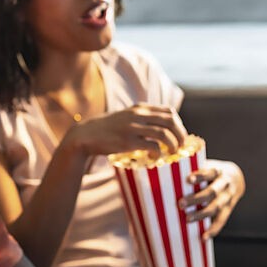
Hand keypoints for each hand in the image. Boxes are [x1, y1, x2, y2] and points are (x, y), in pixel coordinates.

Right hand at [67, 104, 187, 159]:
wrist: (86, 135)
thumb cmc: (108, 129)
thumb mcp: (126, 117)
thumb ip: (142, 118)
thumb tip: (162, 127)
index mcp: (140, 108)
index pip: (169, 112)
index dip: (179, 125)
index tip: (178, 136)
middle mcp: (138, 115)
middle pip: (171, 121)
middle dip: (180, 135)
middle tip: (180, 147)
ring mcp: (133, 127)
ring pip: (164, 134)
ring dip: (172, 145)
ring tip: (171, 153)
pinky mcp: (128, 141)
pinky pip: (152, 146)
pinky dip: (158, 154)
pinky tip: (155, 158)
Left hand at [181, 159, 244, 238]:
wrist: (237, 178)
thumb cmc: (212, 173)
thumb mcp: (207, 165)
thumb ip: (193, 168)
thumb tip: (167, 171)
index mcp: (218, 171)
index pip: (210, 172)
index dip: (200, 176)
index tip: (188, 179)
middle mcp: (224, 185)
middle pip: (212, 192)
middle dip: (196, 198)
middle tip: (181, 203)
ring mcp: (227, 198)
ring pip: (215, 207)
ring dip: (201, 214)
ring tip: (187, 219)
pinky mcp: (228, 209)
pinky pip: (221, 221)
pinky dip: (213, 230)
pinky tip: (204, 237)